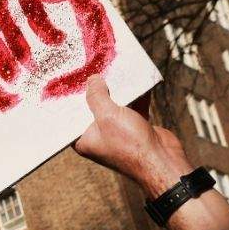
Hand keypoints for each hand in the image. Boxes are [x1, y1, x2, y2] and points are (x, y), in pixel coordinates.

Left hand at [73, 76, 192, 197]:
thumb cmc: (130, 145)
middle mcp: (98, 136)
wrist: (163, 161)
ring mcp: (118, 131)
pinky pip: (133, 106)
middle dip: (93, 90)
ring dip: (116, 90)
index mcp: (84, 140)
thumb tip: (92, 80)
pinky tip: (137, 77)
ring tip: (111, 68)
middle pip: (92, 108)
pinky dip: (135, 94)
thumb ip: (97, 97)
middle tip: (90, 69)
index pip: (71, 118)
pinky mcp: (136, 126)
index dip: (69, 100)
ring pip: (114, 105)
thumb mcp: (107, 116)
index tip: (66, 82)